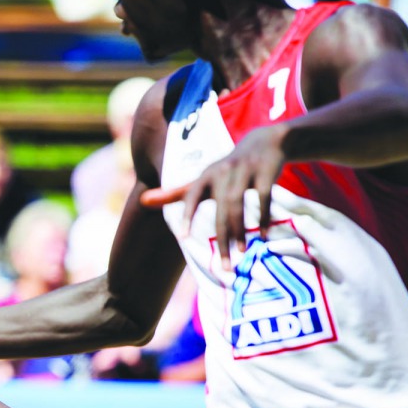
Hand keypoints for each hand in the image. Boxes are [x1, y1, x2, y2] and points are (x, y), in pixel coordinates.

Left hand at [143, 125, 285, 270]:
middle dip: (222, 238)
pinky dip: (264, 216)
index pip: (192, 194)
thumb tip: (141, 201)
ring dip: (240, 230)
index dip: (188, 214)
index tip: (183, 237)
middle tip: (223, 266)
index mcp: (206, 175)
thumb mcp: (202, 180)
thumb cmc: (226, 169)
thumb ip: (174, 194)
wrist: (263, 142)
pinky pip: (263, 196)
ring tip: (241, 251)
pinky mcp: (265, 170)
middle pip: (221, 208)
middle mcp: (223, 171)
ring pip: (240, 203)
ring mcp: (245, 169)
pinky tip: (263, 235)